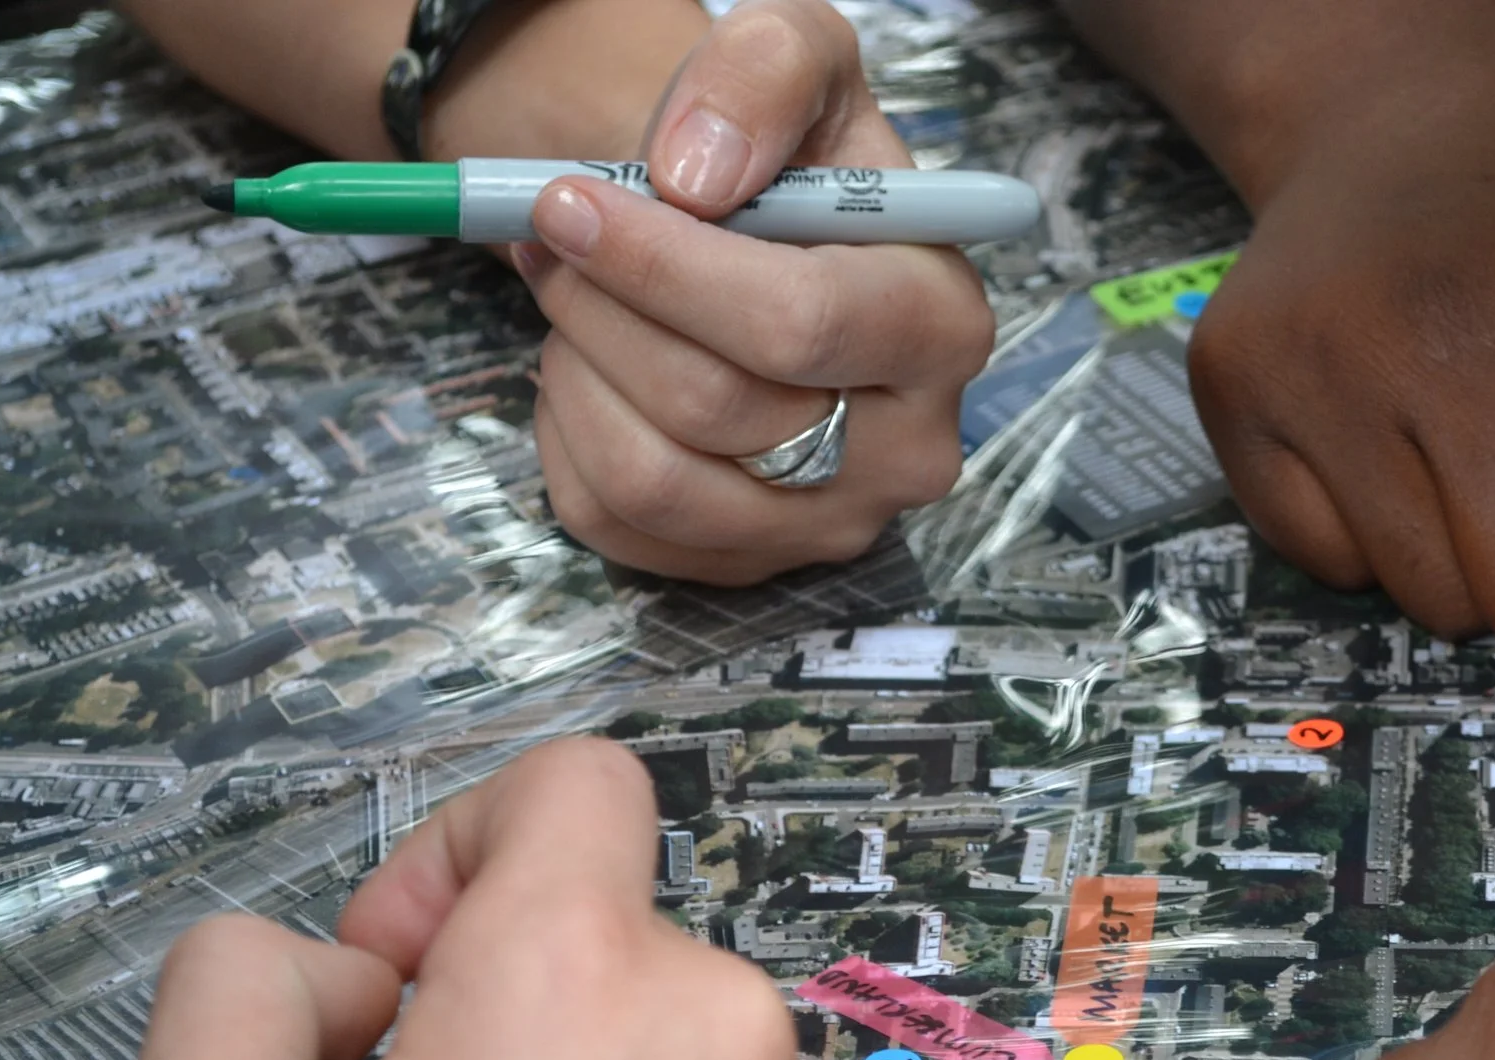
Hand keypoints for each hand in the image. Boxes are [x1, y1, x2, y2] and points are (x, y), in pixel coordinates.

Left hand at [508, 0, 992, 581]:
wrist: (750, 241)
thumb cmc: (779, 158)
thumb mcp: (795, 59)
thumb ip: (762, 74)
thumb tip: (696, 177)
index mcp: (941, 325)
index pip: (797, 325)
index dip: (662, 267)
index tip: (568, 202)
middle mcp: (907, 449)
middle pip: (713, 406)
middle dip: (601, 308)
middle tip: (553, 235)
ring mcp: (827, 523)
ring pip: (651, 477)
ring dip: (576, 369)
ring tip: (576, 299)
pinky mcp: (744, 564)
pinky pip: (611, 521)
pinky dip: (567, 434)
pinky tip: (593, 369)